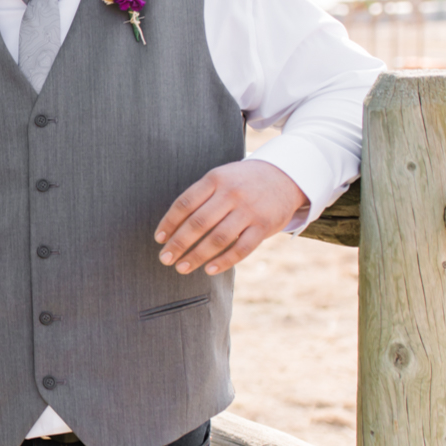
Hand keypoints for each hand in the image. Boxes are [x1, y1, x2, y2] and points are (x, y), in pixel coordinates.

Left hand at [155, 160, 308, 275]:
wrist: (285, 175)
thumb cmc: (242, 182)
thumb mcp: (221, 178)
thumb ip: (200, 197)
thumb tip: (172, 228)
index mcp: (215, 179)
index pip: (185, 204)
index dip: (169, 223)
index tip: (159, 239)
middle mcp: (231, 193)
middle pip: (198, 223)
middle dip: (178, 244)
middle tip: (165, 258)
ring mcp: (249, 210)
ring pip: (218, 238)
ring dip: (197, 256)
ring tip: (182, 267)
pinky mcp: (264, 226)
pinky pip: (241, 248)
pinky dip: (224, 261)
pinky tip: (209, 270)